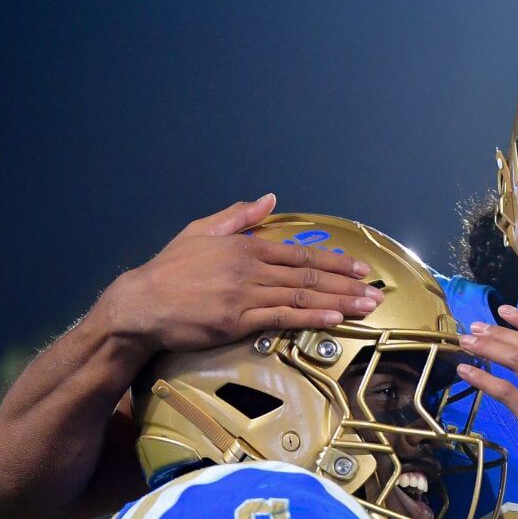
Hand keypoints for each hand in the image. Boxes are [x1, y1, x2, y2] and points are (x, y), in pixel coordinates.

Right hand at [94, 193, 383, 353]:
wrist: (142, 304)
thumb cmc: (169, 270)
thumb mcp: (201, 230)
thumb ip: (238, 215)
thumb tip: (269, 198)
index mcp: (245, 246)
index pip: (299, 253)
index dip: (333, 261)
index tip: (360, 267)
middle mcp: (250, 268)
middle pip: (308, 274)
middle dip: (346, 282)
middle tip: (376, 291)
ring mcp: (245, 294)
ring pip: (301, 295)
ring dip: (338, 300)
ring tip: (365, 306)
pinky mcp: (238, 320)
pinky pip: (283, 317)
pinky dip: (311, 316)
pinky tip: (334, 317)